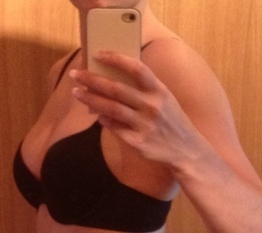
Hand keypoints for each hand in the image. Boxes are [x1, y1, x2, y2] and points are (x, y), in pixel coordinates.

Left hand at [70, 51, 201, 169]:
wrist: (186, 150)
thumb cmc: (171, 121)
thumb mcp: (164, 99)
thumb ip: (144, 89)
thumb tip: (115, 79)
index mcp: (159, 91)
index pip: (136, 68)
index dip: (116, 59)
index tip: (98, 54)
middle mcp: (152, 106)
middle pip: (116, 89)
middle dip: (92, 80)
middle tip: (75, 74)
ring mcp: (144, 125)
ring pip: (111, 109)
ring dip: (91, 99)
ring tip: (76, 92)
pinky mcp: (138, 142)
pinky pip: (116, 129)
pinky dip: (104, 120)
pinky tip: (95, 115)